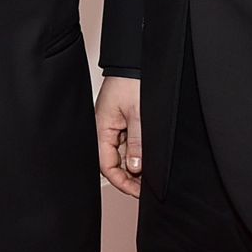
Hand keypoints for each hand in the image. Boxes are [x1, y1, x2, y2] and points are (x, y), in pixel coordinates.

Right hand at [95, 76, 143, 197]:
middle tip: (146, 186)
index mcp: (101, 129)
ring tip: (149, 174)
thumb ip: (137, 142)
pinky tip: (146, 157)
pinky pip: (125, 143)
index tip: (139, 191)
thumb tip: (135, 167)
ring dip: (133, 166)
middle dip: (128, 177)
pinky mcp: (119, 121)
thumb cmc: (131, 80)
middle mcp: (103, 129)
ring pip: (120, 155)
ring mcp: (111, 126)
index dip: (123, 182)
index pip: (107, 166)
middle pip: (112, 163)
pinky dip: (135, 153)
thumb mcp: (139, 114)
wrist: (134, 61)